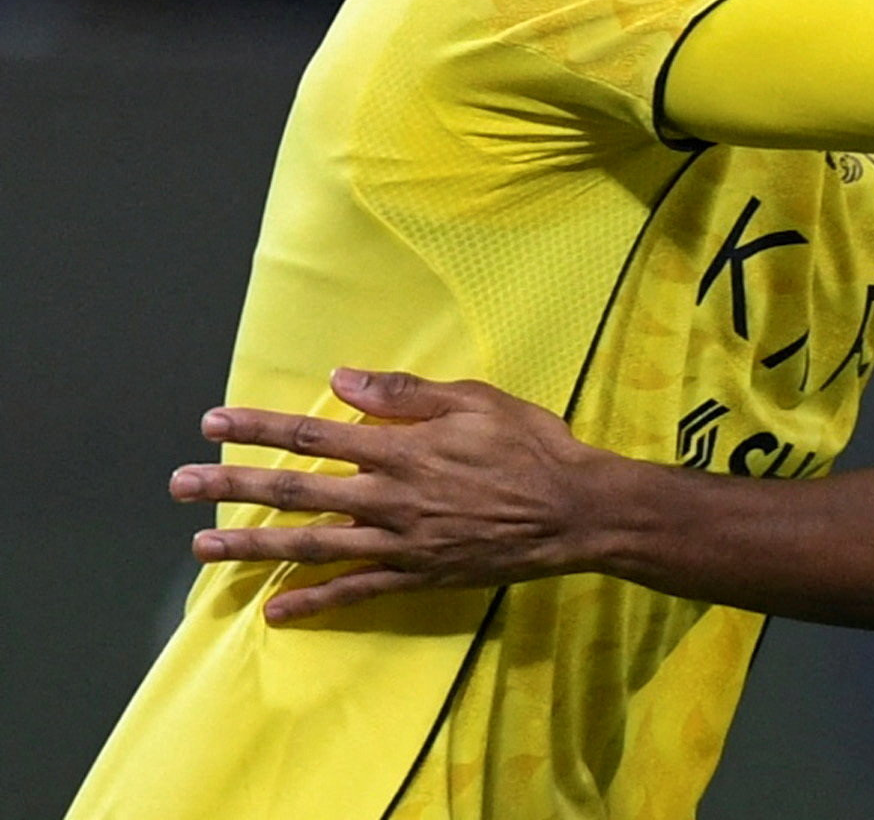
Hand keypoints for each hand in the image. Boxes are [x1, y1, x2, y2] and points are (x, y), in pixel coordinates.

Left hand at [171, 368, 608, 622]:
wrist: (576, 510)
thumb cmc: (533, 445)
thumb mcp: (478, 400)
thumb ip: (408, 393)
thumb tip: (346, 379)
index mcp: (402, 448)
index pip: (314, 435)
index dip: (260, 427)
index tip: (214, 422)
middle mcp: (390, 497)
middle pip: (297, 490)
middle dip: (234, 485)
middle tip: (181, 484)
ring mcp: (400, 542)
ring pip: (312, 544)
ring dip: (253, 546)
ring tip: (202, 547)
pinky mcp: (418, 575)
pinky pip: (356, 592)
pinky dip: (314, 603)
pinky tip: (275, 611)